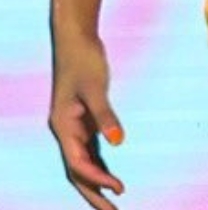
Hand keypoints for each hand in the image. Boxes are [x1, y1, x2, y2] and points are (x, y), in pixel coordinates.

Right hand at [50, 34, 126, 208]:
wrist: (76, 40)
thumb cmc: (85, 60)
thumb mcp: (96, 87)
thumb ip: (106, 116)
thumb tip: (118, 142)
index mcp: (63, 126)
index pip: (78, 162)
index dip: (98, 178)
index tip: (119, 189)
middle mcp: (65, 131)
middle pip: (76, 172)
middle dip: (93, 194)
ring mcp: (72, 128)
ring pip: (82, 164)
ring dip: (96, 183)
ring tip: (114, 201)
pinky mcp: (83, 121)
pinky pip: (89, 151)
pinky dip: (99, 166)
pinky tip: (112, 177)